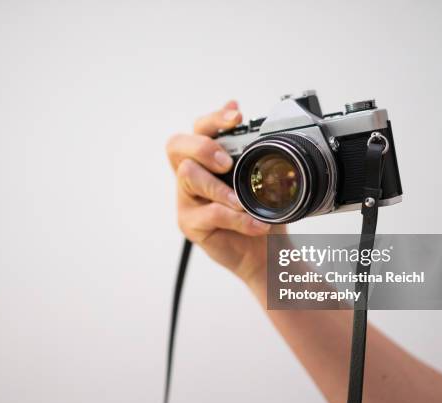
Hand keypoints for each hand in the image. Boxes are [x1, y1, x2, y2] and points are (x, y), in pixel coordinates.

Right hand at [166, 101, 285, 283]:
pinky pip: (210, 213)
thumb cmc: (259, 210)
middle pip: (177, 145)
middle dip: (202, 147)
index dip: (214, 118)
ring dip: (218, 187)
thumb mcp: (264, 179)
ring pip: (188, 176)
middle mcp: (191, 173)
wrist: (264, 249)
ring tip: (243, 203)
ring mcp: (187, 198)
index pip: (200, 127)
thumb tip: (263, 127)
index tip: (237, 115)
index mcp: (207, 156)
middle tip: (226, 163)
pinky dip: (237, 219)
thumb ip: (256, 152)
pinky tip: (256, 224)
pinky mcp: (190, 223)